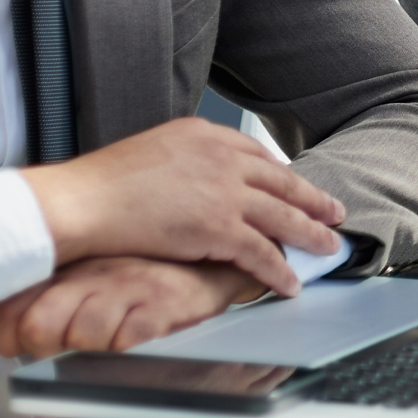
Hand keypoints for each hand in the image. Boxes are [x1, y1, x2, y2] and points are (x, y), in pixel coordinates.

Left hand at [0, 257, 261, 358]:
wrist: (208, 261)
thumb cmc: (142, 273)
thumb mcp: (80, 282)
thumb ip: (29, 306)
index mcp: (68, 266)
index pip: (11, 307)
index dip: (5, 336)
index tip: (13, 343)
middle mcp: (92, 274)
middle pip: (39, 326)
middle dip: (42, 346)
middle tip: (58, 343)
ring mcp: (128, 288)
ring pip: (81, 336)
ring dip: (88, 346)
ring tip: (105, 332)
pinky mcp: (163, 304)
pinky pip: (127, 339)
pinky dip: (125, 345)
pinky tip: (132, 334)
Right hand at [19, 118, 344, 298]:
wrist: (82, 201)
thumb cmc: (102, 183)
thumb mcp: (151, 152)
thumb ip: (182, 161)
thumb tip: (191, 180)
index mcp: (204, 135)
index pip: (255, 154)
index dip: (281, 174)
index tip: (295, 184)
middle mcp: (222, 158)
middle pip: (282, 181)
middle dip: (312, 199)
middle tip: (335, 211)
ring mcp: (225, 193)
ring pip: (283, 216)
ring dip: (311, 234)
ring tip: (329, 246)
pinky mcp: (219, 227)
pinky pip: (261, 252)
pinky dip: (280, 269)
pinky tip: (291, 282)